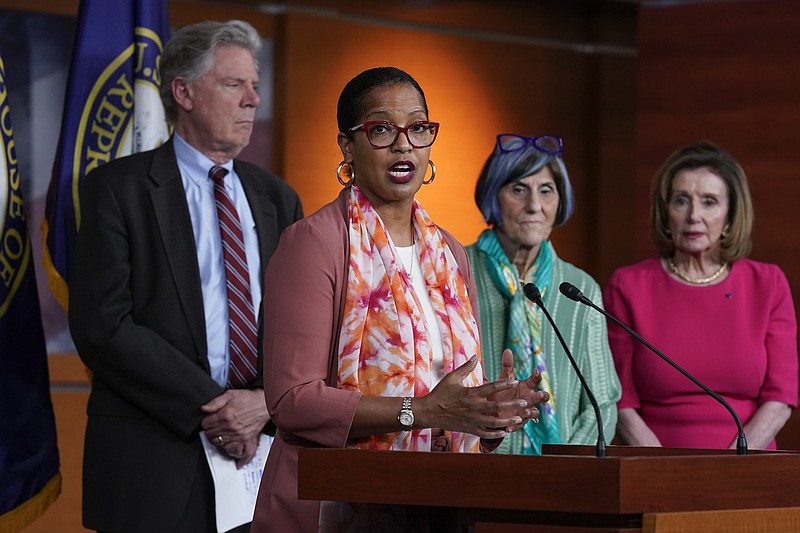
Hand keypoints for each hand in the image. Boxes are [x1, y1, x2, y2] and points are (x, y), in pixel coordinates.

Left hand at [201, 388, 268, 467]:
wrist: (265, 403)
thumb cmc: (248, 399)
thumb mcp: (230, 394)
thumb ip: (215, 402)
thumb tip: (204, 409)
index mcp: (226, 416)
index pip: (206, 425)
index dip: (206, 422)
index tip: (209, 420)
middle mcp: (232, 428)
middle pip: (212, 437)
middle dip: (211, 432)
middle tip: (214, 428)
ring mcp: (240, 436)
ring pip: (222, 446)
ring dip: (220, 442)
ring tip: (221, 437)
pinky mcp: (249, 440)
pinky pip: (244, 454)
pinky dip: (240, 459)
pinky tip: (237, 462)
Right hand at [414, 355, 532, 439]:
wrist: (429, 412)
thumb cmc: (440, 393)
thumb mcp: (452, 378)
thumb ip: (466, 367)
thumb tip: (475, 356)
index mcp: (470, 393)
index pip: (491, 388)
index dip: (505, 384)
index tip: (516, 381)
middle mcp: (473, 407)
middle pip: (496, 407)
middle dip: (511, 405)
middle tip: (524, 402)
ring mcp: (472, 420)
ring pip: (494, 422)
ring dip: (507, 421)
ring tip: (519, 418)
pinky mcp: (469, 429)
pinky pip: (485, 433)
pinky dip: (495, 433)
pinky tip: (504, 431)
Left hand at [489, 349, 548, 432]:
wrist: (496, 407)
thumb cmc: (504, 391)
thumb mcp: (504, 379)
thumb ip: (507, 366)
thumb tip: (507, 350)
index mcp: (527, 386)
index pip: (535, 380)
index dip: (537, 376)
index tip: (535, 371)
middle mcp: (529, 398)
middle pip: (542, 397)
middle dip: (542, 396)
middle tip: (539, 394)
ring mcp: (526, 410)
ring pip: (535, 412)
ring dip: (531, 412)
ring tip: (526, 412)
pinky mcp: (519, 422)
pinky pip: (520, 425)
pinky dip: (515, 425)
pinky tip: (509, 426)